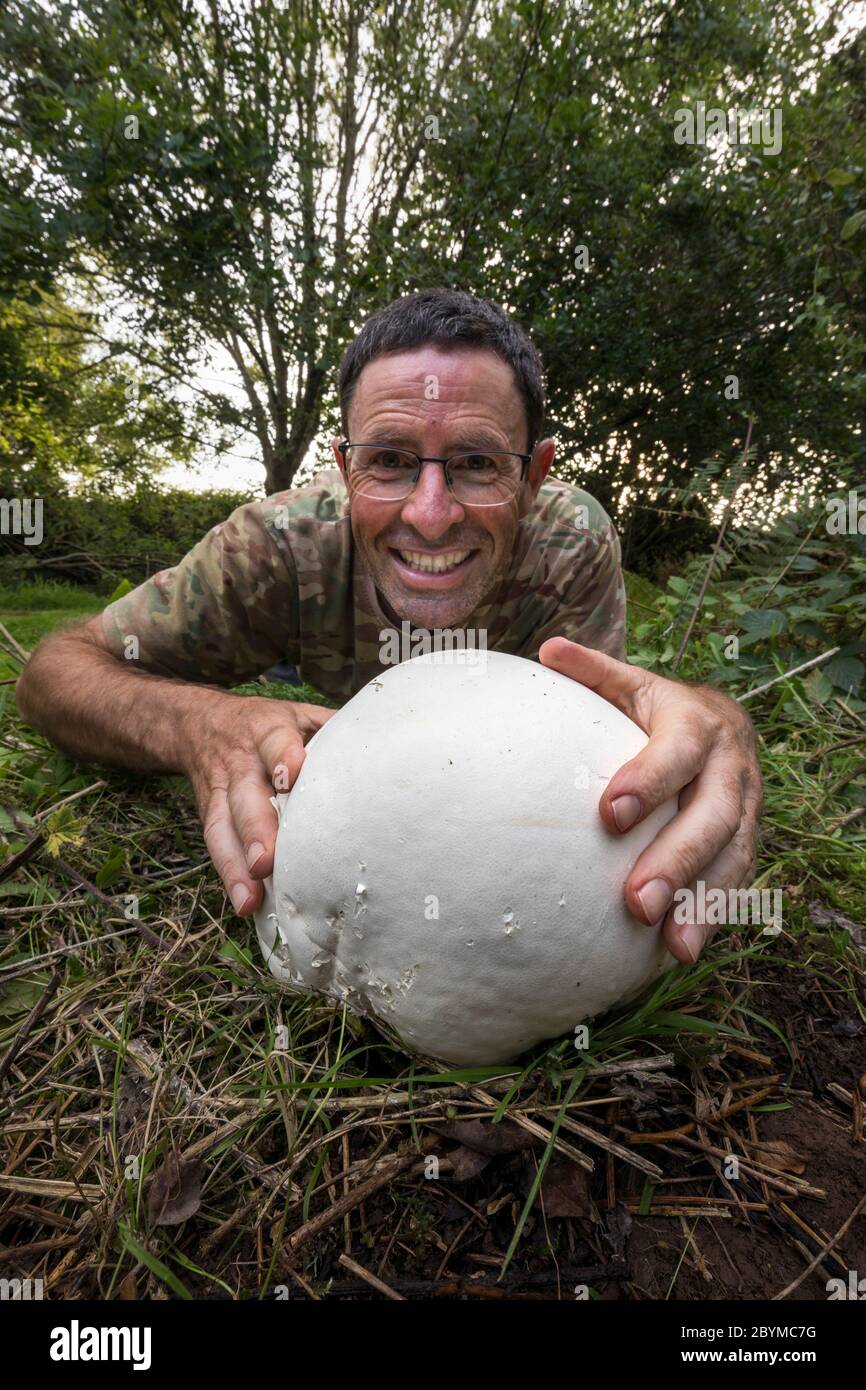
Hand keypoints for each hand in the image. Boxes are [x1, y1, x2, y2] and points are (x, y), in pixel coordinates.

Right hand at [181, 693, 335, 914]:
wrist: (200, 724)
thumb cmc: (268, 726)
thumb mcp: (299, 714)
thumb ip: (332, 731)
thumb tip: (388, 744)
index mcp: (267, 730)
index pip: (274, 741)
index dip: (281, 756)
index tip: (289, 775)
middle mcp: (240, 762)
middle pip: (245, 795)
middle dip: (255, 828)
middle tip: (266, 861)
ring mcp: (221, 791)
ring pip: (224, 827)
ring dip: (237, 864)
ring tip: (252, 898)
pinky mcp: (210, 815)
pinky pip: (216, 846)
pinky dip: (230, 877)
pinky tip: (246, 904)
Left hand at [538, 637, 762, 962]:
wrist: (724, 724)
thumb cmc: (657, 710)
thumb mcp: (631, 684)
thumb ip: (594, 672)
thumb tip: (548, 649)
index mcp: (696, 723)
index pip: (676, 752)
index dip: (648, 781)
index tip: (609, 814)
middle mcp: (730, 767)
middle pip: (712, 817)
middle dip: (677, 861)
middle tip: (636, 902)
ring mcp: (746, 808)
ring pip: (733, 858)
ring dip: (703, 903)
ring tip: (671, 945)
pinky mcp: (748, 842)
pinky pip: (737, 883)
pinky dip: (713, 917)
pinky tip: (679, 952)